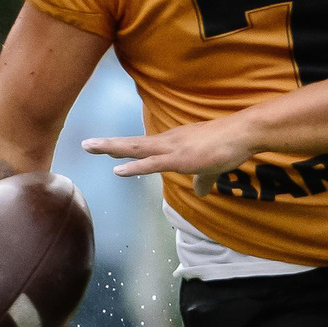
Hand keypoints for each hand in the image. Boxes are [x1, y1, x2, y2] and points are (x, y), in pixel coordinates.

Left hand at [81, 118, 255, 182]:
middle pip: (132, 143)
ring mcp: (171, 149)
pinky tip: (118, 171)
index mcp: (172, 143)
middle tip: (86, 144)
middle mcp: (166, 142)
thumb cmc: (228, 146)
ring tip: (90, 146)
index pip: (142, 145)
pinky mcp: (179, 159)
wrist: (241, 134)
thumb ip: (203, 179)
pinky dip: (134, 168)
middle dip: (108, 144)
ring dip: (112, 148)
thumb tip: (200, 193)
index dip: (123, 147)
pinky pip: (152, 164)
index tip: (105, 147)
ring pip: (135, 148)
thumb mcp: (211, 167)